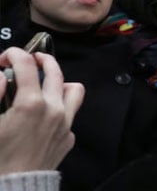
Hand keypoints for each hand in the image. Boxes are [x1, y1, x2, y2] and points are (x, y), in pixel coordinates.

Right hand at [0, 48, 84, 174]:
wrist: (13, 189)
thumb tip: (2, 75)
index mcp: (31, 103)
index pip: (26, 65)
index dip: (15, 54)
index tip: (6, 56)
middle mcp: (54, 110)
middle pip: (55, 71)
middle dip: (41, 59)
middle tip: (30, 58)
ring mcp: (65, 124)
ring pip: (74, 90)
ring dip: (60, 81)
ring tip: (46, 81)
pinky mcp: (69, 137)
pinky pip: (71, 114)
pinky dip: (60, 106)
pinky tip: (46, 111)